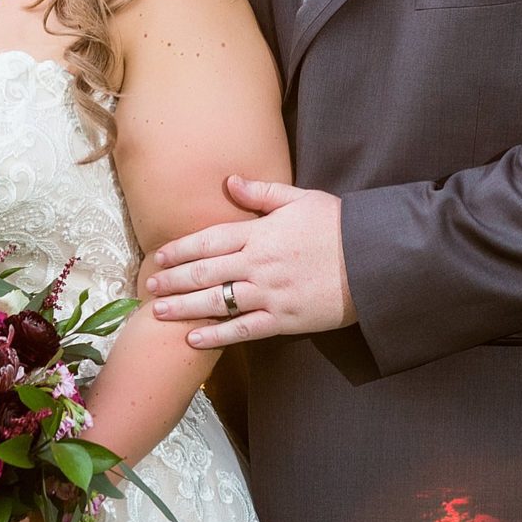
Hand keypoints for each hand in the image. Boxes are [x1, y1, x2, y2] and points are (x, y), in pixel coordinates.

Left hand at [144, 176, 355, 348]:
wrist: (373, 259)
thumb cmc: (339, 225)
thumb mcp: (301, 198)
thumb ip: (262, 192)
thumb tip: (229, 182)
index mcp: (260, 232)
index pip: (209, 241)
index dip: (180, 250)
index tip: (158, 257)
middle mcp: (258, 263)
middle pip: (205, 273)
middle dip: (174, 280)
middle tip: (148, 287)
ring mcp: (270, 294)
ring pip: (217, 302)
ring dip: (185, 308)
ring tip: (159, 313)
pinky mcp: (284, 319)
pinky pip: (243, 329)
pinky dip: (216, 335)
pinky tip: (194, 339)